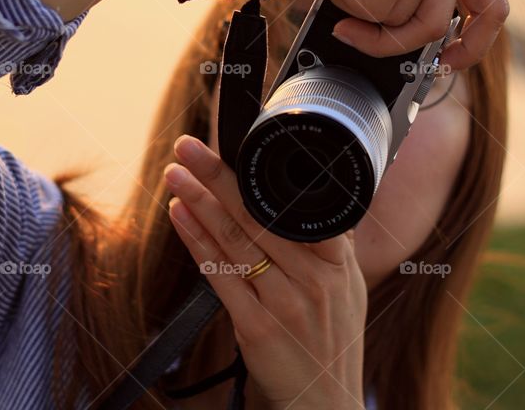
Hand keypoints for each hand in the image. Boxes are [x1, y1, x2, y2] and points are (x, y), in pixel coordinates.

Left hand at [164, 135, 367, 409]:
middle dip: (219, 176)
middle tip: (188, 146)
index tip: (233, 140)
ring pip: (236, 240)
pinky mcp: (258, 327)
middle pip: (258, 215)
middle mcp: (314, 278)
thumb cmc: (332, 339)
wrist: (326, 402)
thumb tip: (313, 194)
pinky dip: (198, 242)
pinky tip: (180, 218)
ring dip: (201, 202)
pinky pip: (221, 276)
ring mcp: (286, 302)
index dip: (258, 172)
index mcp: (337, 261)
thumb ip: (330, 243)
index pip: (293, 205)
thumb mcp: (348, 287)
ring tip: (176, 173)